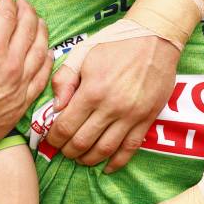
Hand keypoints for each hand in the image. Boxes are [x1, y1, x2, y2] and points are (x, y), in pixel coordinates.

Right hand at [0, 0, 50, 148]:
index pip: (8, 17)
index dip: (8, 2)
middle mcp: (10, 66)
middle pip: (28, 29)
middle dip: (27, 11)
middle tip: (24, 4)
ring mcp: (20, 85)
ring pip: (41, 50)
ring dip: (42, 31)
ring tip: (39, 21)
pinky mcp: (24, 101)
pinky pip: (43, 75)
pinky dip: (47, 59)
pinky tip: (46, 50)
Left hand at [46, 34, 179, 171]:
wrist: (154, 37)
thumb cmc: (114, 42)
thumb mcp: (82, 52)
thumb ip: (64, 79)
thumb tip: (56, 107)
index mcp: (91, 90)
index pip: (66, 126)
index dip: (54, 138)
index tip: (49, 140)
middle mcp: (111, 107)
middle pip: (83, 142)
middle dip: (68, 151)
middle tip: (62, 151)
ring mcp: (131, 115)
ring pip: (105, 150)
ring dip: (89, 159)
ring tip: (80, 158)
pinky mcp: (147, 119)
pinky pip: (131, 148)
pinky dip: (117, 162)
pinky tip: (106, 167)